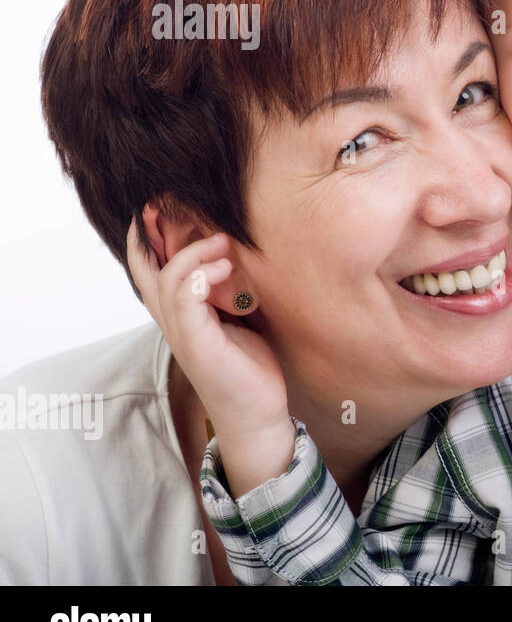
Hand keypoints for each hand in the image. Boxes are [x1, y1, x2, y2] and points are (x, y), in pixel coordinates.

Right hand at [127, 222, 294, 492]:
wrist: (257, 414)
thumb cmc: (250, 368)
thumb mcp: (239, 320)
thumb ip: (229, 292)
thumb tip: (240, 256)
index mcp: (181, 314)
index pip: (150, 271)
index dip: (145, 238)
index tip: (156, 207)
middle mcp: (174, 323)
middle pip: (144, 271)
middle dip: (150, 235)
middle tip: (171, 208)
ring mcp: (183, 335)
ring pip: (167, 281)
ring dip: (192, 254)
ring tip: (221, 241)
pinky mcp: (198, 346)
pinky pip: (185, 301)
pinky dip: (199, 277)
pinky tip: (223, 267)